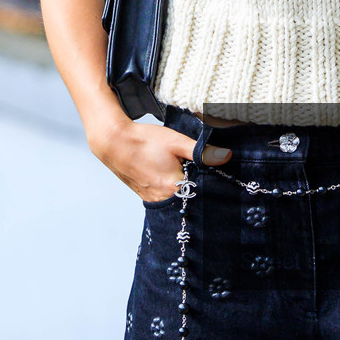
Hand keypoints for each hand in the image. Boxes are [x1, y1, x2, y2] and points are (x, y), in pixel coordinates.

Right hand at [88, 116, 229, 201]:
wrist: (114, 142)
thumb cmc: (145, 140)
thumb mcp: (176, 141)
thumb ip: (201, 151)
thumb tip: (226, 157)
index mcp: (173, 186)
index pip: (201, 191)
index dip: (210, 184)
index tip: (214, 175)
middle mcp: (163, 198)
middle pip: (189, 197)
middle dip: (196, 187)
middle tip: (195, 172)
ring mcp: (152, 199)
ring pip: (177, 199)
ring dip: (183, 189)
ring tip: (181, 173)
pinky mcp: (146, 197)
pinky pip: (165, 198)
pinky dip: (171, 191)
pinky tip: (169, 176)